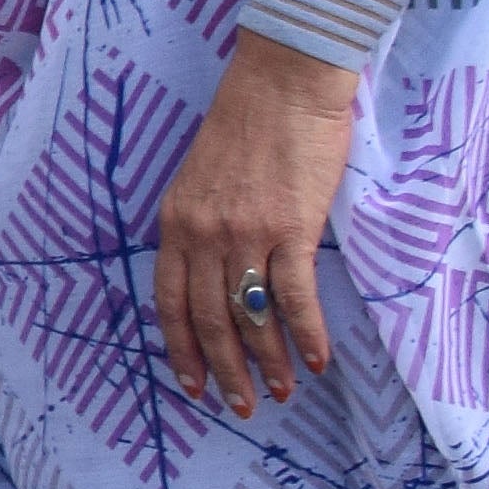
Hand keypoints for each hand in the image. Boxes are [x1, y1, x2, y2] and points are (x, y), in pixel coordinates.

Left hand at [153, 33, 361, 417]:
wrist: (283, 82)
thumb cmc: (248, 126)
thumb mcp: (202, 179)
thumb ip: (202, 226)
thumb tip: (214, 274)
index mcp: (175, 223)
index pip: (168, 302)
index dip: (180, 348)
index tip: (191, 385)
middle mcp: (202, 234)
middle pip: (208, 321)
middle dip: (225, 372)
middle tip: (242, 407)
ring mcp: (245, 233)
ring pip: (250, 317)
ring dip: (269, 363)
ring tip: (284, 392)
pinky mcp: (291, 227)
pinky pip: (294, 297)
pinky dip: (307, 335)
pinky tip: (319, 360)